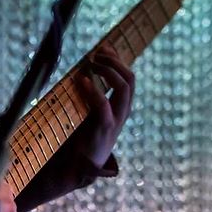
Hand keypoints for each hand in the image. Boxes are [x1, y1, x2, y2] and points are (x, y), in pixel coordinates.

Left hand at [73, 46, 135, 166]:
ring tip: (92, 63)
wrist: (81, 164)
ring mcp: (116, 120)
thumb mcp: (92, 111)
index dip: (118, 59)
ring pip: (124, 88)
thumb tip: (84, 69)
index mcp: (122, 106)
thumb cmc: (85, 135)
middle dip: (115, 61)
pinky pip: (103, 105)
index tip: (104, 47)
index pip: (129, 77)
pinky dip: (94, 90)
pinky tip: (83, 80)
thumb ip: (93, 93)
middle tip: (97, 53)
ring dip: (108, 70)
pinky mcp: (104, 128)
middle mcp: (123, 111)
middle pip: (130, 78)